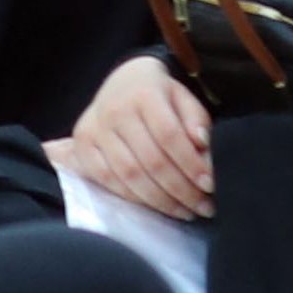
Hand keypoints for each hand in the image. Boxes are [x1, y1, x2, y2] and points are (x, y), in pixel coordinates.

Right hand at [48, 54, 215, 222]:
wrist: (123, 81)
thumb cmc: (159, 95)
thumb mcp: (183, 97)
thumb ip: (196, 120)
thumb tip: (202, 144)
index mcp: (144, 93)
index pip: (169, 135)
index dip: (190, 164)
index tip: (209, 185)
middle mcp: (115, 109)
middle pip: (151, 160)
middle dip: (181, 190)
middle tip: (203, 207)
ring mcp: (95, 128)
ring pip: (129, 175)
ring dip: (160, 201)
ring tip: (184, 211)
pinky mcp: (82, 145)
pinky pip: (107, 180)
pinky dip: (133, 198)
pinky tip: (155, 205)